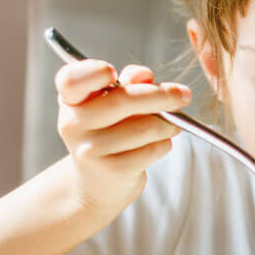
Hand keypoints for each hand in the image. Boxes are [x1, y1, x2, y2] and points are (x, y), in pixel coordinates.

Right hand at [55, 60, 190, 214]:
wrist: (99, 182)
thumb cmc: (110, 131)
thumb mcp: (113, 101)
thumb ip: (129, 81)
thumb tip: (144, 75)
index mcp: (71, 99)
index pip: (70, 80)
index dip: (91, 72)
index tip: (113, 72)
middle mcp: (73, 124)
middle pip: (123, 100)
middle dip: (162, 95)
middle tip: (184, 94)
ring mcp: (91, 150)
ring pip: (145, 126)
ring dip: (168, 124)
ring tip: (171, 125)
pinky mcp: (112, 171)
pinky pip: (152, 149)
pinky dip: (164, 143)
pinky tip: (159, 144)